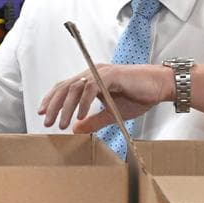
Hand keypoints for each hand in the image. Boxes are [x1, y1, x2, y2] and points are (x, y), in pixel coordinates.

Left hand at [37, 64, 171, 132]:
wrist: (160, 86)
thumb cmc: (139, 96)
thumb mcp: (111, 113)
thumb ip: (93, 121)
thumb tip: (75, 129)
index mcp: (91, 80)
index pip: (65, 87)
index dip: (52, 99)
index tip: (43, 114)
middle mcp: (93, 73)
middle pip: (65, 87)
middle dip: (53, 105)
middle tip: (47, 122)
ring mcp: (101, 72)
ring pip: (75, 87)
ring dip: (66, 107)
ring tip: (62, 123)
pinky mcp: (110, 75)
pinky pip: (92, 88)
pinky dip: (84, 103)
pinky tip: (81, 116)